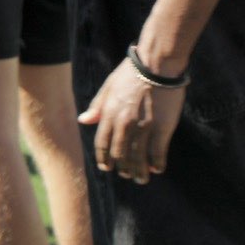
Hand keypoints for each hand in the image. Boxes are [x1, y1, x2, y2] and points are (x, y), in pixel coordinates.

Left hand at [79, 56, 184, 182]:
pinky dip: (156, 163)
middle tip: (126, 175)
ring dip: (138, 171)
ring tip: (141, 179)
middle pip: (119, 154)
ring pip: (138, 157)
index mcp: (109, 113)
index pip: (102, 143)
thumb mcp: (108, 87)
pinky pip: (157, 152)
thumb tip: (83, 121)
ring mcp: (143, 127)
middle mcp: (123, 123)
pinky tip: (157, 169)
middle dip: (122, 168)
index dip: (103, 158)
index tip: (106, 168)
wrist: (156, 64)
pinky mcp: (162, 127)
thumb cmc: (131, 73)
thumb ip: (97, 107)